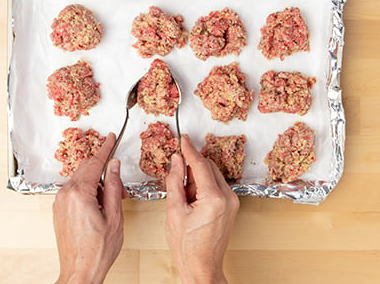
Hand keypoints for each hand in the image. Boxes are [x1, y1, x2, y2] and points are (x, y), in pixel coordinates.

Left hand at [53, 133, 126, 283]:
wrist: (79, 272)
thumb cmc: (98, 249)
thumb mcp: (114, 215)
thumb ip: (112, 185)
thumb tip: (113, 165)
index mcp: (79, 194)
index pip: (95, 163)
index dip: (105, 148)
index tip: (110, 137)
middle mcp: (65, 194)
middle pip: (87, 169)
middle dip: (104, 171)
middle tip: (119, 187)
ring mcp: (60, 202)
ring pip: (81, 179)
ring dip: (97, 183)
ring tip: (110, 201)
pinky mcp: (59, 209)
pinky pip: (74, 189)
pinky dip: (88, 190)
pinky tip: (98, 204)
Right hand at [165, 134, 239, 283]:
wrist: (201, 267)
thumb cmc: (187, 246)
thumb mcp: (174, 211)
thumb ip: (175, 181)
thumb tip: (176, 161)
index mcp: (214, 198)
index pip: (200, 164)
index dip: (189, 149)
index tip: (183, 139)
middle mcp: (228, 197)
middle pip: (208, 167)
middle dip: (191, 168)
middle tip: (178, 181)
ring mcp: (232, 202)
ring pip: (212, 174)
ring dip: (197, 178)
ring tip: (185, 198)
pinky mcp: (231, 205)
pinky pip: (216, 185)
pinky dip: (203, 186)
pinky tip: (193, 201)